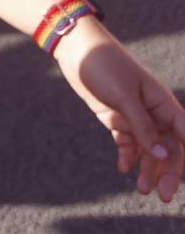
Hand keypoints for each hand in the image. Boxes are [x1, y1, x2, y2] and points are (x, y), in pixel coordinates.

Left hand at [58, 21, 184, 202]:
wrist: (75, 48)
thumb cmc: (104, 65)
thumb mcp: (124, 96)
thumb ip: (143, 126)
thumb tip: (163, 156)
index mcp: (163, 103)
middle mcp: (153, 113)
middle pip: (168, 148)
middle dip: (168, 173)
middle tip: (164, 196)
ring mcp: (135, 116)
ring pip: (148, 149)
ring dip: (148, 169)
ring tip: (142, 190)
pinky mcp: (117, 118)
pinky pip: (128, 142)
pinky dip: (128, 156)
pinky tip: (123, 168)